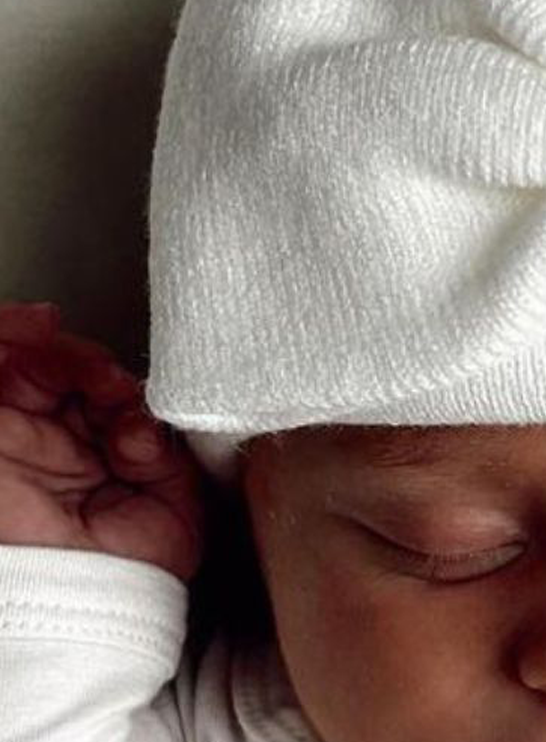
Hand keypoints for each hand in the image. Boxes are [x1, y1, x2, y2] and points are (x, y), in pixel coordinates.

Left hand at [0, 299, 205, 582]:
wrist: (60, 599)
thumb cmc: (8, 533)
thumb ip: (0, 371)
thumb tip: (28, 320)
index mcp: (7, 433)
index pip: (22, 361)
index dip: (27, 334)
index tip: (38, 321)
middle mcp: (52, 440)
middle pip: (70, 367)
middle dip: (75, 356)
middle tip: (79, 361)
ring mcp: (103, 456)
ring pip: (118, 388)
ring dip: (112, 386)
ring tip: (109, 400)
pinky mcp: (156, 475)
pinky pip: (155, 429)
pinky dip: (143, 429)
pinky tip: (131, 450)